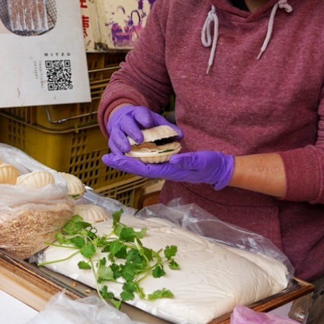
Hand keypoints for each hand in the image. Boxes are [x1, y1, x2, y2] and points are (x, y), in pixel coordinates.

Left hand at [102, 151, 235, 189]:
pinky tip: (132, 152)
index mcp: (170, 171)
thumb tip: (173, 160)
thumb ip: (188, 161)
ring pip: (142, 165)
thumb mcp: (201, 161)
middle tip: (105, 158)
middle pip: (139, 168)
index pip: (144, 168)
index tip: (114, 159)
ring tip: (113, 155)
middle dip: (122, 163)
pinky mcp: (169, 163)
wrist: (218, 170)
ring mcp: (166, 168)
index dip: (128, 164)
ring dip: (128, 161)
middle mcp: (165, 171)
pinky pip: (150, 161)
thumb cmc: (210, 165)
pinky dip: (138, 157)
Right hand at [106, 105, 181, 154]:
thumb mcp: (156, 122)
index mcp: (138, 113)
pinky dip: (116, 152)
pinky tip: (121, 158)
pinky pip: (112, 146)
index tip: (148, 123)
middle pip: (127, 123)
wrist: (124, 120)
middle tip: (140, 139)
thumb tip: (181, 136)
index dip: (144, 118)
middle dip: (133, 131)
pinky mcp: (112, 140)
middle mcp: (126, 120)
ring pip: (117, 135)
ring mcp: (117, 130)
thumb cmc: (145, 123)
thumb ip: (168, 128)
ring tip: (127, 149)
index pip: (140, 113)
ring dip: (121, 142)